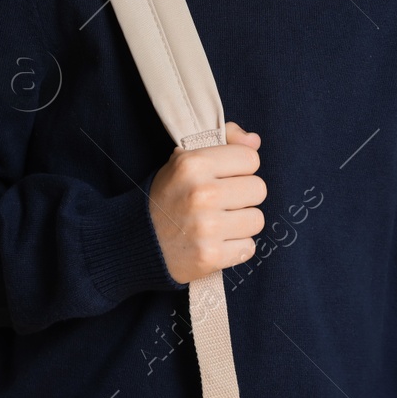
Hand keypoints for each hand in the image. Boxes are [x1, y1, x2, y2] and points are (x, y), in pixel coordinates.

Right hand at [147, 121, 265, 284]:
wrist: (138, 241)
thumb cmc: (168, 196)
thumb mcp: (185, 160)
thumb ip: (223, 140)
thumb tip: (254, 141)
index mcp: (194, 163)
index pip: (250, 159)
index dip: (240, 168)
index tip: (225, 177)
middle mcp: (202, 193)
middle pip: (258, 189)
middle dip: (243, 196)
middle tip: (222, 202)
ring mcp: (207, 227)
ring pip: (257, 219)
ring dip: (241, 223)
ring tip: (220, 222)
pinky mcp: (210, 257)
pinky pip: (248, 248)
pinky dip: (235, 247)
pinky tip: (217, 242)